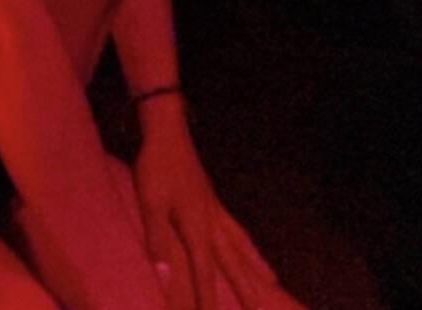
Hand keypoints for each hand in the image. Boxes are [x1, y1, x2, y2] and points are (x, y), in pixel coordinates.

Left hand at [131, 106, 289, 309]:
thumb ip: (157, 242)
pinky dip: (248, 244)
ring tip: (271, 282)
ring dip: (256, 266)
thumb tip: (165, 279)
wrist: (168, 130)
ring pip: (241, 244)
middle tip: (264, 307)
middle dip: (248, 289)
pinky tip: (247, 245)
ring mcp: (216, 209)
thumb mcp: (150, 205)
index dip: (208, 300)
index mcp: (197, 227)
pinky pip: (237, 229)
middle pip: (235, 262)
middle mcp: (213, 222)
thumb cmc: (156, 167)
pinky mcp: (213, 198)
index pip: (205, 273)